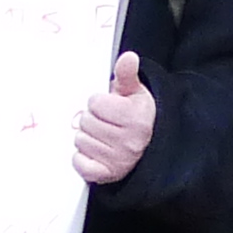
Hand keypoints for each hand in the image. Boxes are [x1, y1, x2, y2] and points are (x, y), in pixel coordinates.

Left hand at [75, 52, 155, 183]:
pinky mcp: (107, 175)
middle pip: (85, 121)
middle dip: (93, 120)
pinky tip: (96, 153)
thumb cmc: (140, 118)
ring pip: (80, 140)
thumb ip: (127, 74)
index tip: (113, 109)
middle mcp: (128, 142)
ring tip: (104, 138)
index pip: (95, 102)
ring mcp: (118, 160)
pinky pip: (80, 162)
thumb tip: (128, 57)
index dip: (101, 103)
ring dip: (88, 138)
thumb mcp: (136, 93)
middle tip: (108, 124)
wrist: (152, 149)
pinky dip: (82, 159)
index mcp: (135, 119)